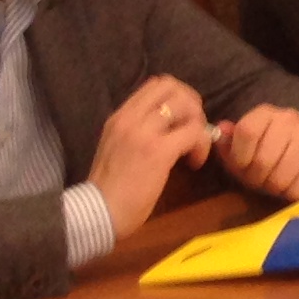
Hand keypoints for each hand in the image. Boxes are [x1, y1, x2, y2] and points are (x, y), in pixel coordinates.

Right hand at [88, 75, 210, 235]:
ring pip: (186, 106)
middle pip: (173, 87)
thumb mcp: (116, 147)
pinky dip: (201, 145)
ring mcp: (144, 133)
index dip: (178, 96)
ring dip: (198, 123)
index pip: (156, 84)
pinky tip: (194, 162)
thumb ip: (137, 131)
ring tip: (194, 146)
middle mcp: (130, 118)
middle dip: (191, 104)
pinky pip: (194, 132)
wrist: (96, 214)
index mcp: (119, 117)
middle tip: (192, 128)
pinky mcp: (158, 151)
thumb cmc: (108, 188)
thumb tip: (169, 124)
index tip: (182, 118)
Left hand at [214, 104, 298, 201]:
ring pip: (281, 177)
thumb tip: (221, 131)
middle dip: (257, 178)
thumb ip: (227, 142)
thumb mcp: (240, 147)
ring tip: (275, 182)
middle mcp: (290, 120)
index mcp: (266, 114)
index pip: (247, 131)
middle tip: (259, 179)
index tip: (242, 166)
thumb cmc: (264, 151)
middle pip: (263, 159)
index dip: (240, 156)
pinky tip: (291, 185)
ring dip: (274, 187)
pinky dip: (291, 194)